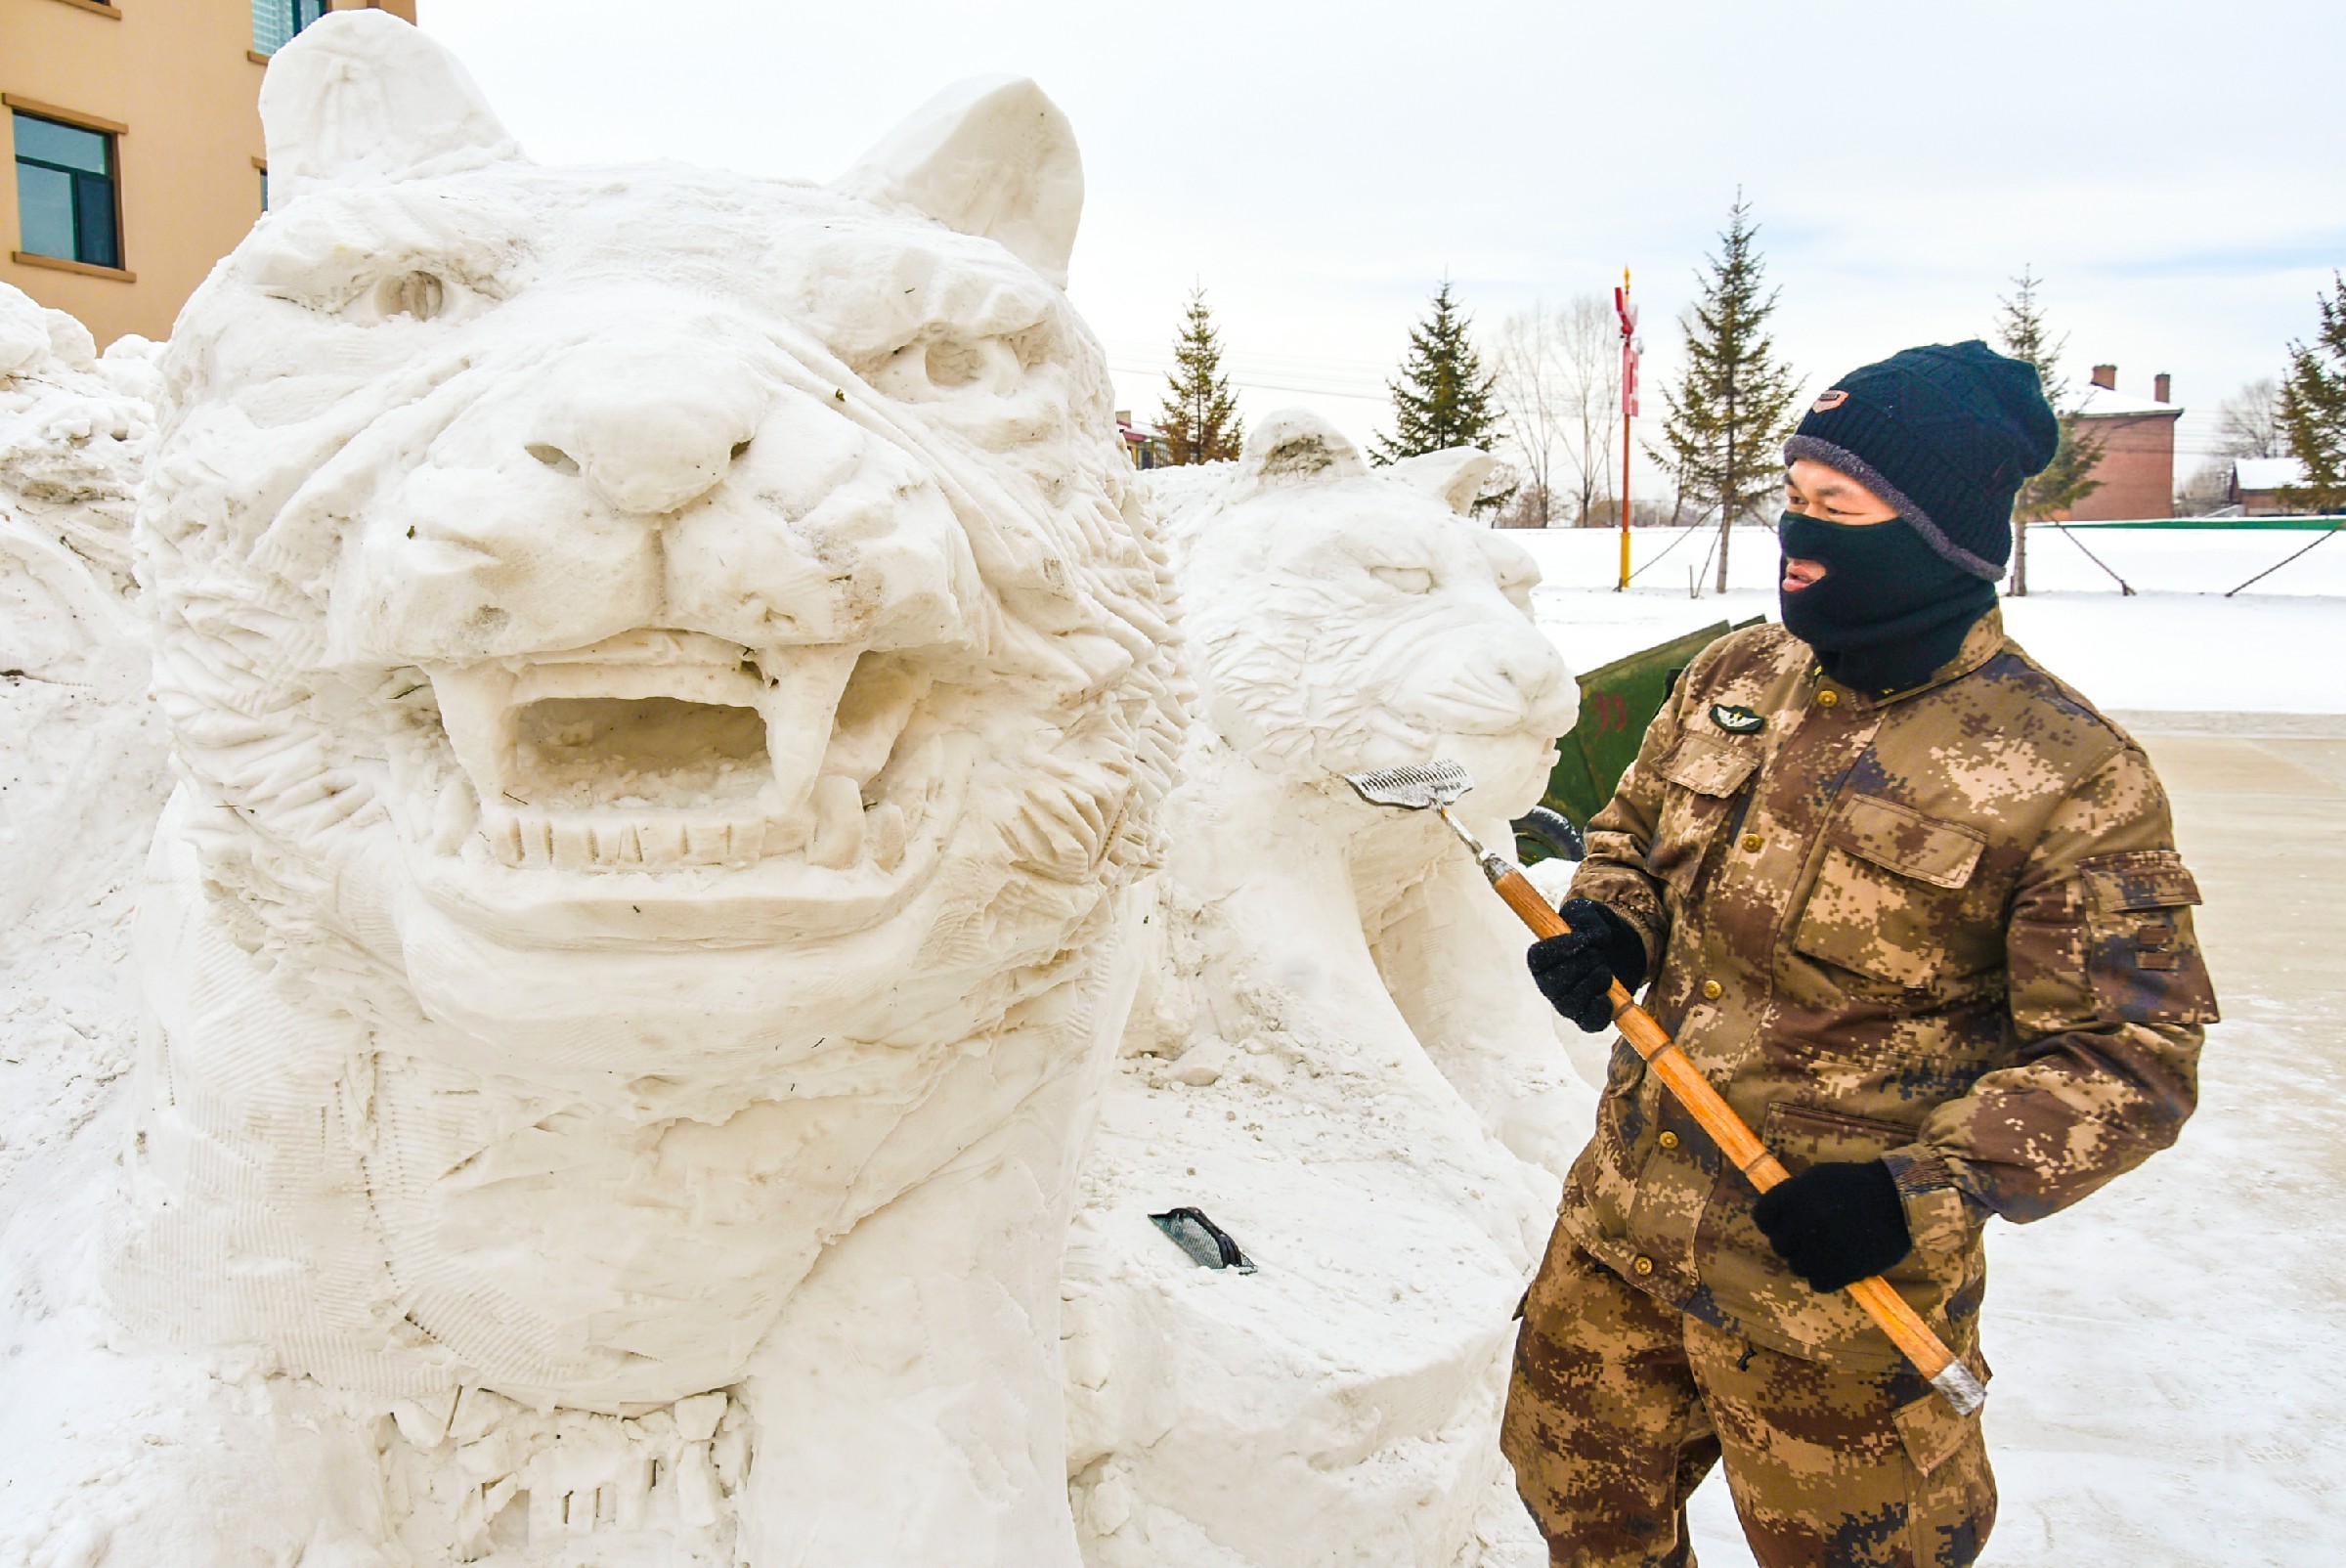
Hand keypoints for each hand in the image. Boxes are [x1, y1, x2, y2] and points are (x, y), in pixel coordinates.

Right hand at [1526, 898, 1647, 1032]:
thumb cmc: (1597, 931)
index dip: (1557, 950)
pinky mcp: (1587, 1018)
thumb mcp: (1590, 914)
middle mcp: (1548, 985)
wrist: (1622, 950)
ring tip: (1605, 971)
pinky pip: (1588, 1023)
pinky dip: (1600, 1010)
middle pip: (1553, 983)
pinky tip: (1607, 997)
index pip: (1537, 959)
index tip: (1581, 939)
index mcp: (1542, 959)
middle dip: (1583, 965)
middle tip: (1599, 954)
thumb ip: (1585, 918)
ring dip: (1593, 984)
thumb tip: (1591, 937)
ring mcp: (1566, 1004)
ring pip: (1570, 1004)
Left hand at [1752, 1159, 1911, 1292]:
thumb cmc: (1858, 1185)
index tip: (1786, 1224)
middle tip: (1812, 1237)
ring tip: (1829, 1250)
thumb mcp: (1818, 1177)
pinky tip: (1838, 1264)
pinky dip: (1826, 1277)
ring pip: (1797, 1266)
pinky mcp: (1841, 1271)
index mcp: (1794, 1196)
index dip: (1772, 1222)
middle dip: (1792, 1242)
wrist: (1900, 1201)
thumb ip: (1792, 1196)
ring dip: (1810, 1261)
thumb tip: (1774, 1216)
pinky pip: (1818, 1283)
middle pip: (1779, 1244)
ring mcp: (1821, 1248)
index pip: (1762, 1217)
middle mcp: (1803, 1222)